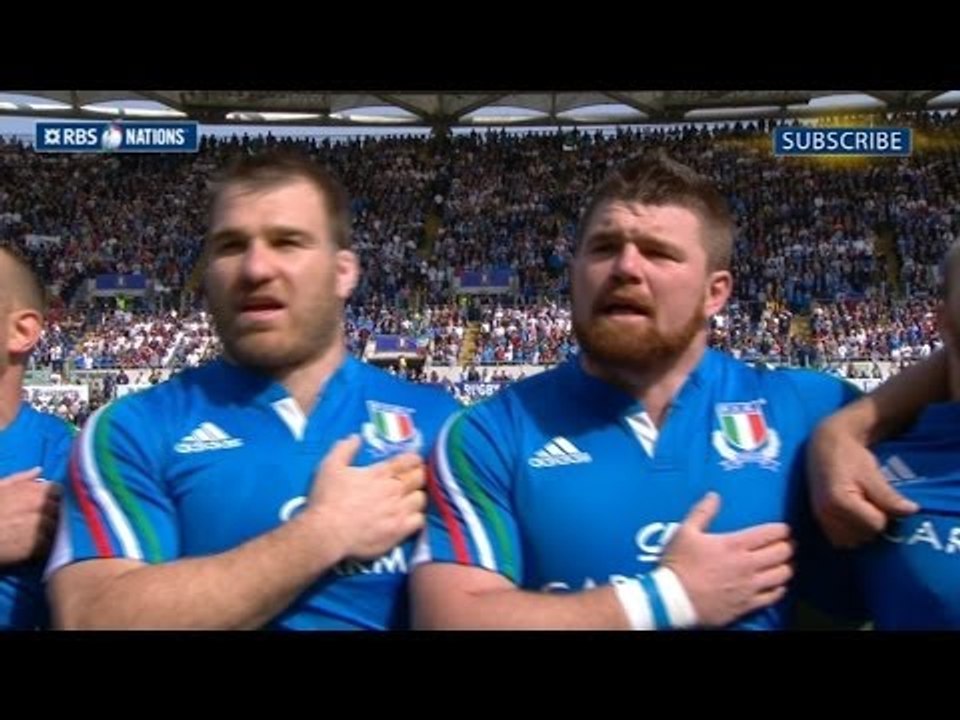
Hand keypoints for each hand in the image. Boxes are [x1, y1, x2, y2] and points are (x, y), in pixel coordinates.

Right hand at [0, 467, 61, 565]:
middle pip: (58, 510)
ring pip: (54, 528)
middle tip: (37, 519)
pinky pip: (46, 546)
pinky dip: (41, 547)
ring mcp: (37, 530)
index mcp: (32, 493)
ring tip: (31, 532)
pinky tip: (28, 545)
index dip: (52, 496)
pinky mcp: (33, 549)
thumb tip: (38, 471)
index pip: (57, 491)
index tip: (47, 501)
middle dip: (51, 513)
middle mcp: (39, 509)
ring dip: (48, 530)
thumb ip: (20, 478)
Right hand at [301, 435, 425, 560]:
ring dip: (417, 495)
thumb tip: (356, 438)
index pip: (407, 460)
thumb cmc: (328, 500)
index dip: (414, 459)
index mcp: (380, 474)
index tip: (413, 461)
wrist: (327, 532)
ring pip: (421, 499)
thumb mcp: (330, 466)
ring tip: (411, 497)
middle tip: (414, 477)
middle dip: (419, 474)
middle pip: (419, 477)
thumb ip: (345, 449)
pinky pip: (419, 521)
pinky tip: (410, 516)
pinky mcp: (399, 531)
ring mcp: (398, 511)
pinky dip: (417, 516)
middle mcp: (393, 490)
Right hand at [660, 492, 793, 626]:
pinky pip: (774, 596)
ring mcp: (750, 587)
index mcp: (734, 544)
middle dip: (788, 546)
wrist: (674, 600)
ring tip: (782, 563)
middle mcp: (748, 565)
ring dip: (786, 567)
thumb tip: (714, 496)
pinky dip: (779, 588)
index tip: (783, 528)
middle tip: (785, 544)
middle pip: (782, 553)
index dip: (782, 529)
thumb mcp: (685, 533)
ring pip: (782, 575)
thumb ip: (702, 512)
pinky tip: (776, 585)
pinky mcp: (747, 605)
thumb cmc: (678, 565)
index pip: (770, 533)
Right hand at [807, 422, 917, 547]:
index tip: (878, 497)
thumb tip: (912, 511)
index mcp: (839, 502)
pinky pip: (839, 540)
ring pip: (851, 542)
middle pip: (864, 536)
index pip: (876, 524)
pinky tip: (851, 517)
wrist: (825, 445)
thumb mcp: (872, 473)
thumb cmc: (850, 456)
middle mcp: (826, 514)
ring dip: (861, 531)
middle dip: (872, 523)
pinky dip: (849, 533)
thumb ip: (889, 496)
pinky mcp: (818, 520)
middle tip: (869, 502)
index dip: (884, 513)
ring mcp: (820, 519)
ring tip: (861, 510)